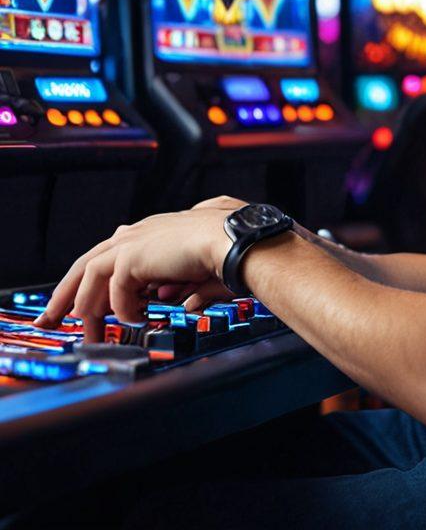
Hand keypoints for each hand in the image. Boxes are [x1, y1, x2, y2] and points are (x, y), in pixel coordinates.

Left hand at [33, 204, 235, 341]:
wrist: (232, 241)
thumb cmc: (224, 251)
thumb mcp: (198, 269)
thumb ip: (185, 284)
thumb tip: (181, 303)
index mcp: (147, 233)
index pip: (105, 256)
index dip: (87, 281)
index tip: (78, 303)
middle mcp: (134, 234)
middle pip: (85, 265)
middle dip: (64, 295)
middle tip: (49, 321)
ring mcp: (131, 242)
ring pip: (90, 277)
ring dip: (89, 310)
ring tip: (93, 335)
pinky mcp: (132, 256)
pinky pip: (113, 292)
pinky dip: (121, 310)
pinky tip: (135, 320)